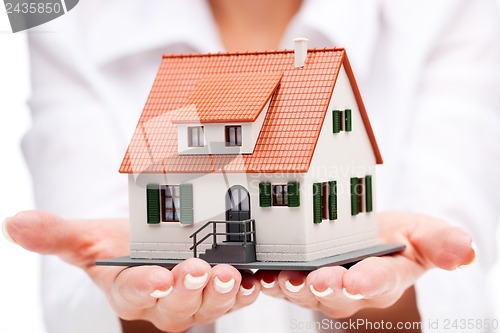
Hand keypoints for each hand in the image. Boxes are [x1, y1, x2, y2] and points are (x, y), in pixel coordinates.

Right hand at [3, 210, 260, 331]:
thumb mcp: (87, 237)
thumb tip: (13, 223)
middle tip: (197, 270)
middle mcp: (164, 301)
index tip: (152, 279)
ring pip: (210, 303)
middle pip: (176, 304)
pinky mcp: (221, 287)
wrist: (150, 247)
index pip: (133, 293)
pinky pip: (238, 293)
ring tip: (229, 274)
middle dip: (187, 290)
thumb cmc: (118, 247)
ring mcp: (196, 297)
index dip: (142, 288)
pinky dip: (248, 287)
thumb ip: (56, 234)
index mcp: (130, 289)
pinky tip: (259, 276)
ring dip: (221, 292)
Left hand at [254, 211, 475, 317]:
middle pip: (337, 293)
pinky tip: (257, 272)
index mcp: (383, 277)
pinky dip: (268, 278)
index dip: (369, 281)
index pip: (379, 281)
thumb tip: (468, 252)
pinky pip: (281, 281)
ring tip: (278, 278)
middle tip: (316, 281)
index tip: (357, 280)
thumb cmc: (394, 238)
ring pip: (305, 292)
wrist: (365, 239)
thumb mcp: (422, 232)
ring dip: (291, 286)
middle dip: (326, 288)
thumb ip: (440, 242)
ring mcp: (321, 285)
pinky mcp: (297, 276)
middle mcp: (351, 288)